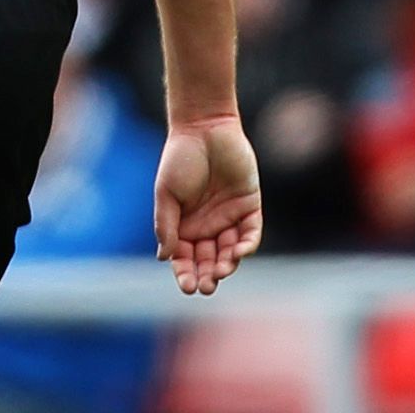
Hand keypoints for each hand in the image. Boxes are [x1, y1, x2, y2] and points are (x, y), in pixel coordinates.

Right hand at [154, 115, 263, 294]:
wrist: (204, 129)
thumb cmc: (180, 158)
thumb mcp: (166, 193)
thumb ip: (166, 225)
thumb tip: (164, 258)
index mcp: (183, 225)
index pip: (184, 258)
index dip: (185, 273)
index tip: (186, 286)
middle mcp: (206, 226)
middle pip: (208, 260)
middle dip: (207, 275)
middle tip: (206, 286)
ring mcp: (229, 218)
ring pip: (230, 251)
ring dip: (226, 264)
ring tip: (221, 271)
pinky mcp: (249, 207)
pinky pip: (250, 233)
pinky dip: (246, 245)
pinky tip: (239, 252)